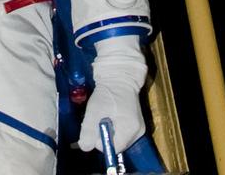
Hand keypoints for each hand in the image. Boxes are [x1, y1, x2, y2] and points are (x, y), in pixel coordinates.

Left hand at [79, 38, 147, 154]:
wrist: (119, 77)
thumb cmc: (107, 92)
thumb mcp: (94, 110)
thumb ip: (89, 130)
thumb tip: (85, 147)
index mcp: (130, 129)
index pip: (114, 148)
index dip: (102, 140)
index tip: (96, 125)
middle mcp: (138, 132)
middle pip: (118, 145)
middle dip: (106, 135)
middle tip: (100, 119)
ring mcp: (139, 129)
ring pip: (120, 139)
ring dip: (110, 131)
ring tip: (106, 115)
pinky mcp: (137, 125)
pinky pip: (123, 134)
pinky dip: (115, 128)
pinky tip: (112, 116)